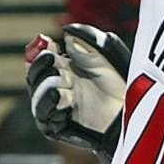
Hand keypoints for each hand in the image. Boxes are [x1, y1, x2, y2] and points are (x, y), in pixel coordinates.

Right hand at [26, 23, 129, 156]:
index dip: (39, 50)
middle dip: (42, 65)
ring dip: (48, 84)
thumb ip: (88, 47)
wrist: (129, 114)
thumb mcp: (107, 60)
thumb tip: (68, 37)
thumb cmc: (120, 87)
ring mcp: (55, 108)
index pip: (40, 60)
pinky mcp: (57, 127)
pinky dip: (50, 103)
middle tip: (55, 60)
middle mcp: (56, 88)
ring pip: (37, 94)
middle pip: (34, 76)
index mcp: (64, 71)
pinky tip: (60, 94)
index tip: (48, 41)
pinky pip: (44, 115)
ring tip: (66, 79)